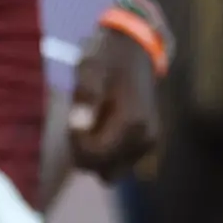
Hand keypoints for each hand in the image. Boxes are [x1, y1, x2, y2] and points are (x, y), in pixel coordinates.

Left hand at [66, 30, 161, 178]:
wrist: (135, 50)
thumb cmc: (107, 57)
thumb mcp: (89, 68)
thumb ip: (85, 96)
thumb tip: (77, 126)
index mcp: (131, 122)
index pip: (94, 156)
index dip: (76, 143)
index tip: (73, 118)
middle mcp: (145, 138)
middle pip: (101, 171)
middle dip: (85, 152)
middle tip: (81, 119)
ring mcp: (149, 143)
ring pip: (110, 172)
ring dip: (96, 154)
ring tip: (95, 121)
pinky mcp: (149, 145)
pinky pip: (119, 165)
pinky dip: (107, 153)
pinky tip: (106, 125)